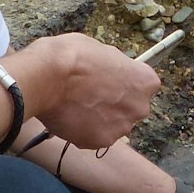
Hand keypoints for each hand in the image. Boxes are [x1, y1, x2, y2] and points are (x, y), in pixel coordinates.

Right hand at [8, 34, 159, 150]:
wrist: (48, 78)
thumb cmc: (74, 57)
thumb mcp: (103, 50)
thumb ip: (116, 67)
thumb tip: (113, 73)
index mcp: (145, 81)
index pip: (144, 84)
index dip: (126, 82)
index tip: (111, 80)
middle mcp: (139, 107)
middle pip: (131, 107)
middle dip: (115, 104)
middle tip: (92, 95)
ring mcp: (120, 127)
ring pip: (113, 124)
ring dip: (100, 119)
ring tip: (77, 106)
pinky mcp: (99, 142)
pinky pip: (94, 136)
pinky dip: (84, 130)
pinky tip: (70, 116)